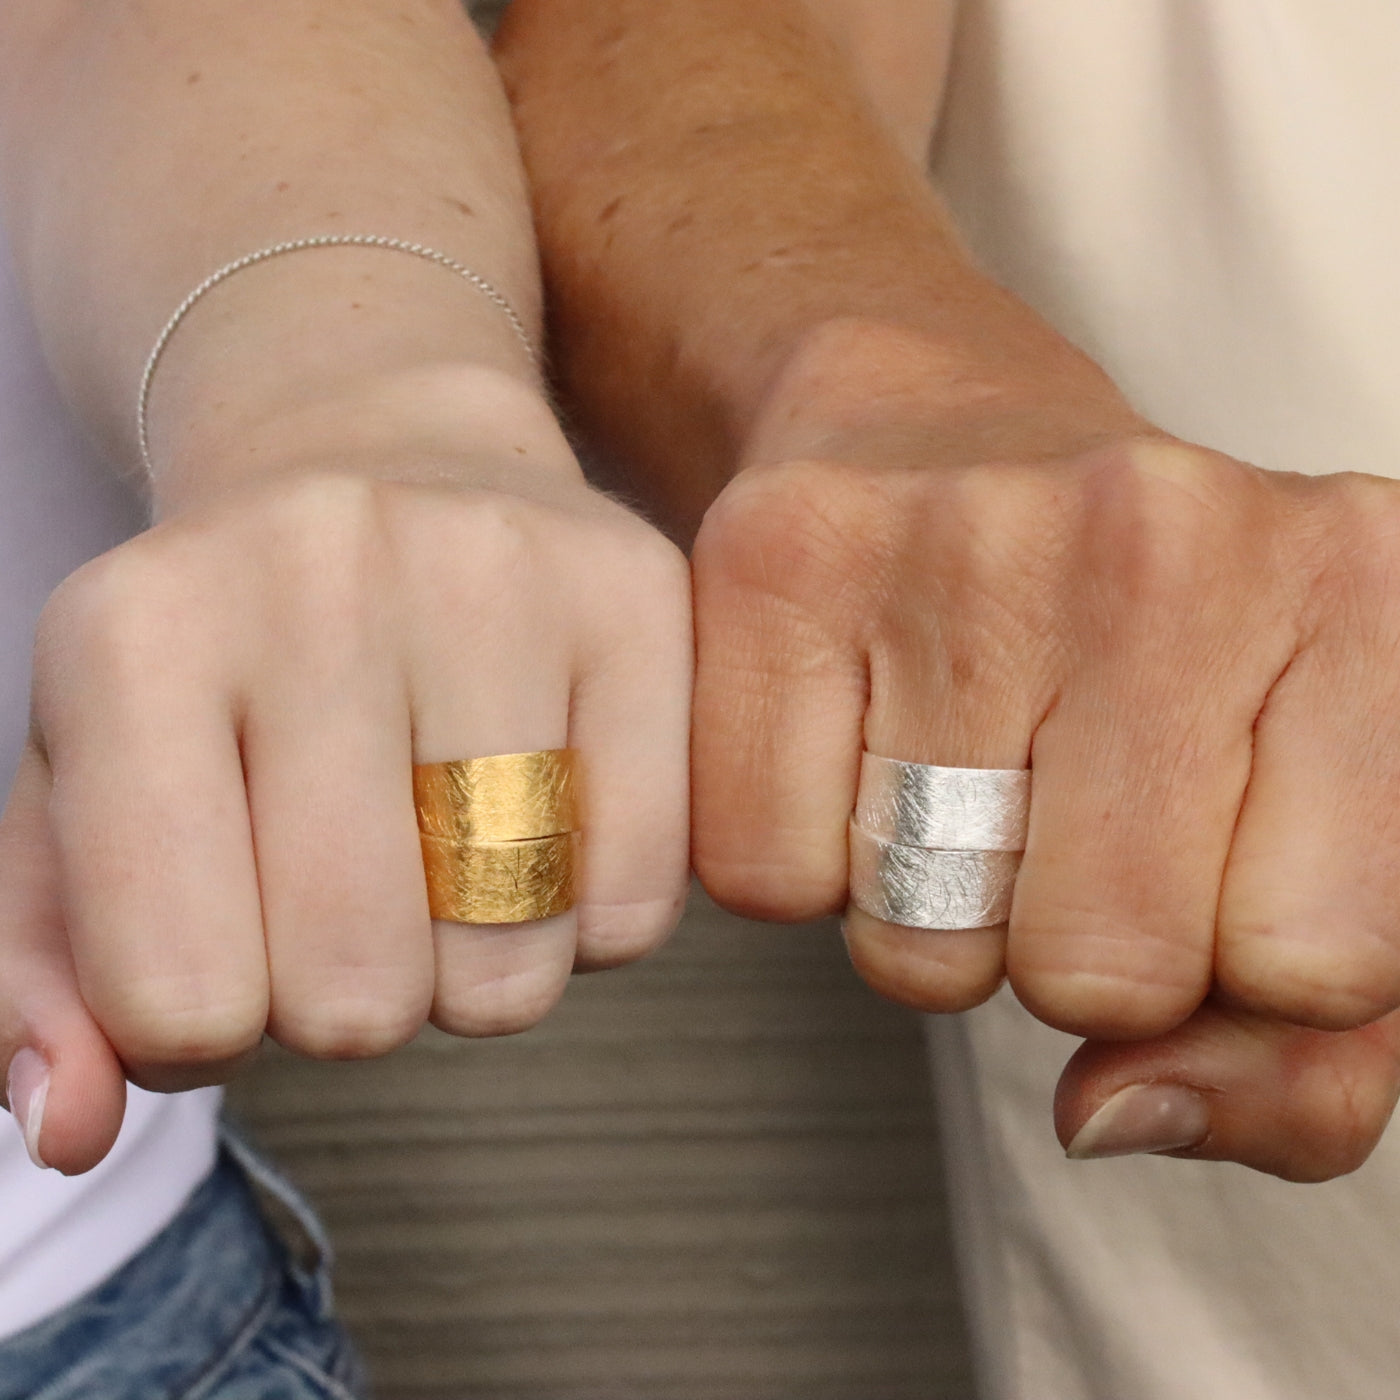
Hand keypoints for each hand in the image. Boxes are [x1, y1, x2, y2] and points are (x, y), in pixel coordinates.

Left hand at [0, 401, 690, 1174]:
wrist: (383, 451)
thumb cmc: (228, 657)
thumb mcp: (86, 790)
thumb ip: (48, 971)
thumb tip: (69, 1126)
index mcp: (132, 635)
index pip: (175, 998)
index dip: (204, 1023)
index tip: (231, 932)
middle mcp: (314, 575)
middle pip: (356, 998)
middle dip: (352, 998)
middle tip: (355, 891)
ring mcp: (496, 574)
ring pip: (510, 965)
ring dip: (476, 966)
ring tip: (455, 849)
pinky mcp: (638, 598)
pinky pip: (636, 903)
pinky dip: (588, 919)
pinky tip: (553, 823)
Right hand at [690, 317, 1399, 1180]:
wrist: (933, 430)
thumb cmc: (1129, 650)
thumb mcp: (1291, 842)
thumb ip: (1298, 1054)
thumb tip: (1112, 1114)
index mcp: (1365, 598)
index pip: (1318, 969)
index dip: (1230, 962)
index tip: (1188, 852)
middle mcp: (1176, 535)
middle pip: (1101, 969)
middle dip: (1060, 950)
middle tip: (1043, 812)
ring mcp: (966, 529)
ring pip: (919, 942)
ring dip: (924, 913)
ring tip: (942, 765)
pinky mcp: (784, 551)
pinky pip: (765, 878)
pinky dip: (794, 857)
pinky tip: (842, 736)